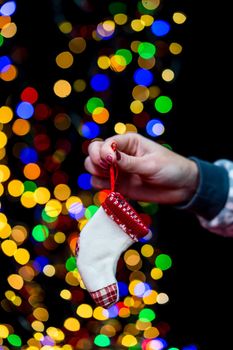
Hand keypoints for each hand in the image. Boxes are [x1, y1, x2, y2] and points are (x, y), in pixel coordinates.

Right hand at [84, 133, 198, 203]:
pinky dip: (101, 186)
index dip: (103, 151)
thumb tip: (109, 157)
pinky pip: (100, 184)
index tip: (110, 161)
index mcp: (128, 142)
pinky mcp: (119, 185)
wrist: (182, 188)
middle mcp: (119, 154)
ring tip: (111, 180)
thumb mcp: (151, 164)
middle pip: (94, 154)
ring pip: (93, 169)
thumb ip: (129, 163)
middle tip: (107, 170)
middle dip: (95, 162)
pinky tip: (112, 188)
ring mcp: (117, 170)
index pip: (105, 143)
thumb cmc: (171, 168)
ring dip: (96, 174)